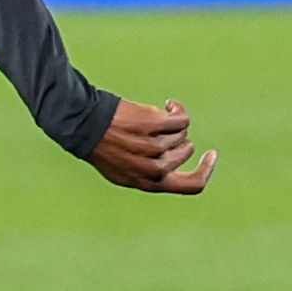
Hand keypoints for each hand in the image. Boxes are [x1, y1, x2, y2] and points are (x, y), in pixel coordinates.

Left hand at [86, 97, 214, 194]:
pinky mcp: (154, 125)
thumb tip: (174, 161)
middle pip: (185, 153)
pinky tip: (169, 105)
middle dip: (179, 140)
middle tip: (161, 129)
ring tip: (154, 116)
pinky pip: (181, 119)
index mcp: (146, 182)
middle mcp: (152, 168)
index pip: (191, 185)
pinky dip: (178, 110)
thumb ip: (149, 171)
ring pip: (181, 134)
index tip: (210, 154)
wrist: (81, 123)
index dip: (206, 170)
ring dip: (172, 123)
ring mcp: (153, 147)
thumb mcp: (122, 168)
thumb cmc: (100, 144)